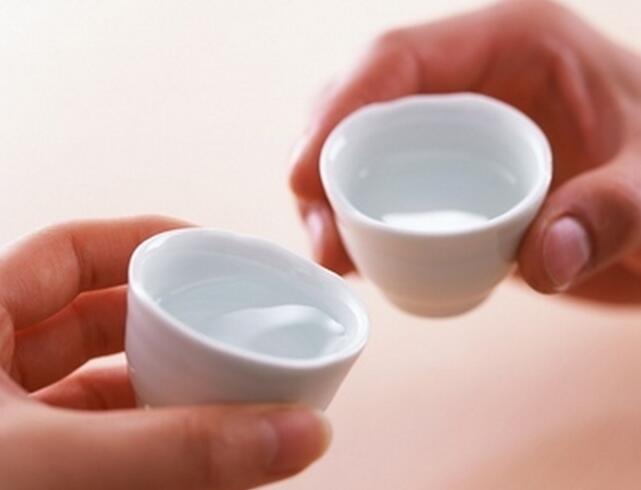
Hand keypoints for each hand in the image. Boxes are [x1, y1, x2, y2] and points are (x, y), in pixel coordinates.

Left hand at [0, 216, 328, 489]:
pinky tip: (189, 455)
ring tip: (224, 390)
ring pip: (98, 388)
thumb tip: (296, 433)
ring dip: (161, 389)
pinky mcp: (29, 476)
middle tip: (230, 327)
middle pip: (94, 319)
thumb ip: (175, 452)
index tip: (210, 254)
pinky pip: (95, 445)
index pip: (70, 255)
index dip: (143, 243)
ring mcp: (7, 433)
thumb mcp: (50, 467)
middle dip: (166, 320)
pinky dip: (143, 446)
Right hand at [290, 0, 640, 302]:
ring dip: (336, 198)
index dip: (338, 109)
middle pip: (366, 105)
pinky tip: (359, 259)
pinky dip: (366, 221)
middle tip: (322, 237)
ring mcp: (459, 132)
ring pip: (369, 149)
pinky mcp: (454, 178)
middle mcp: (473, 81)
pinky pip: (393, 188)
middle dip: (324, 164)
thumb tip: (543, 260)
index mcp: (513, 45)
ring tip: (333, 256)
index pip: (397, 60)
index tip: (305, 174)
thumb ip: (612, 212)